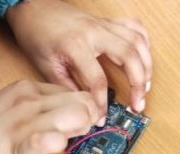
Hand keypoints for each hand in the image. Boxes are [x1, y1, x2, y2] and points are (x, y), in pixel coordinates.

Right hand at [0, 80, 96, 153]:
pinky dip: (56, 143)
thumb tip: (76, 117)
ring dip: (77, 132)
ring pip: (76, 117)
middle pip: (83, 103)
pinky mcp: (22, 147)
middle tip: (72, 135)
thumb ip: (44, 110)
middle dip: (87, 120)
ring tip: (59, 143)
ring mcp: (25, 122)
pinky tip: (50, 147)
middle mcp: (28, 101)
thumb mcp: (14, 111)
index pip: (75, 93)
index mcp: (27, 88)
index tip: (74, 125)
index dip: (83, 110)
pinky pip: (49, 140)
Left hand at [5, 0, 151, 123]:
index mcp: (76, 44)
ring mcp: (103, 25)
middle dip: (138, 85)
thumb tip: (84, 106)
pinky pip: (135, 28)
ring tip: (146, 86)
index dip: (102, 102)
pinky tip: (144, 58)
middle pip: (129, 58)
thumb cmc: (36, 33)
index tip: (102, 116)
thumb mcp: (45, 65)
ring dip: (147, 66)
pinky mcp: (107, 21)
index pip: (98, 80)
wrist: (31, 7)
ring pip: (137, 43)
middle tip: (138, 104)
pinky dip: (144, 43)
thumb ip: (67, 87)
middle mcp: (94, 32)